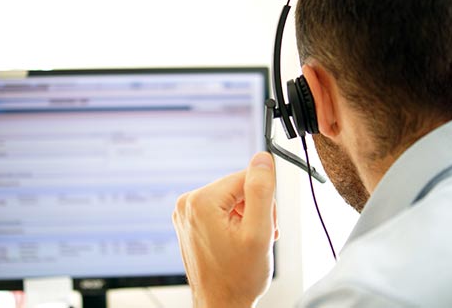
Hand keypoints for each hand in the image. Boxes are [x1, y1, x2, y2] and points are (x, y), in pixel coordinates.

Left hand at [172, 152, 278, 307]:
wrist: (220, 306)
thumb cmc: (238, 277)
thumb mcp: (259, 231)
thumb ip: (262, 191)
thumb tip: (262, 159)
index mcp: (201, 201)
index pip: (246, 177)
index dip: (264, 199)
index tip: (266, 223)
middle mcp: (187, 203)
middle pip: (237, 188)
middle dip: (254, 209)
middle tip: (260, 236)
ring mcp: (186, 214)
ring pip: (230, 199)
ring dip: (246, 217)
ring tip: (249, 242)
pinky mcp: (190, 223)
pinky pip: (219, 210)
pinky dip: (234, 223)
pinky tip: (238, 242)